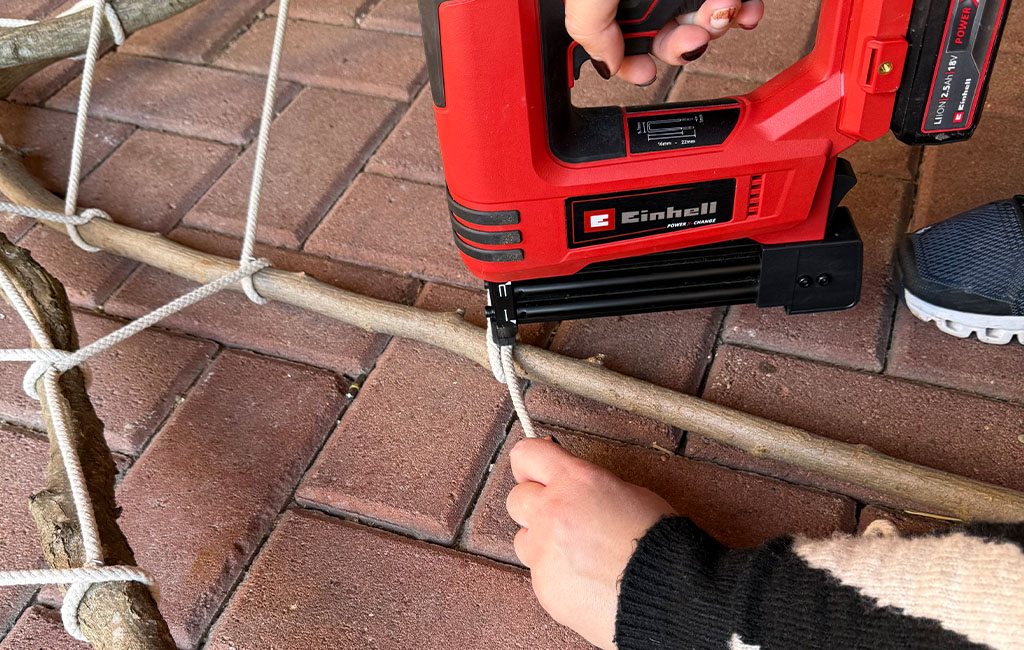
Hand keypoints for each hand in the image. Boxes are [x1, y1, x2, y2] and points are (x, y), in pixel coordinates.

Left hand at [506, 438, 676, 649]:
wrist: (668, 595)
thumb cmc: (660, 543)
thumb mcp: (631, 493)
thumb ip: (590, 487)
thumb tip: (572, 486)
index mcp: (576, 482)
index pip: (527, 454)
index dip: (532, 460)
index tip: (537, 469)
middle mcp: (552, 512)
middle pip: (516, 498)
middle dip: (535, 504)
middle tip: (559, 515)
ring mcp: (544, 552)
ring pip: (524, 539)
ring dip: (543, 542)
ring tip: (578, 554)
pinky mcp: (545, 586)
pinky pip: (539, 573)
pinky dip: (556, 574)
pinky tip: (586, 579)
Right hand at [565, 0, 764, 84]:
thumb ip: (588, 30)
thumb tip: (605, 65)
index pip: (617, 46)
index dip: (632, 66)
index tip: (646, 73)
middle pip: (667, 37)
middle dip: (684, 44)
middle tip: (692, 36)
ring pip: (704, 20)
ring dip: (717, 24)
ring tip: (722, 6)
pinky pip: (735, 0)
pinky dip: (744, 8)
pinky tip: (746, 8)